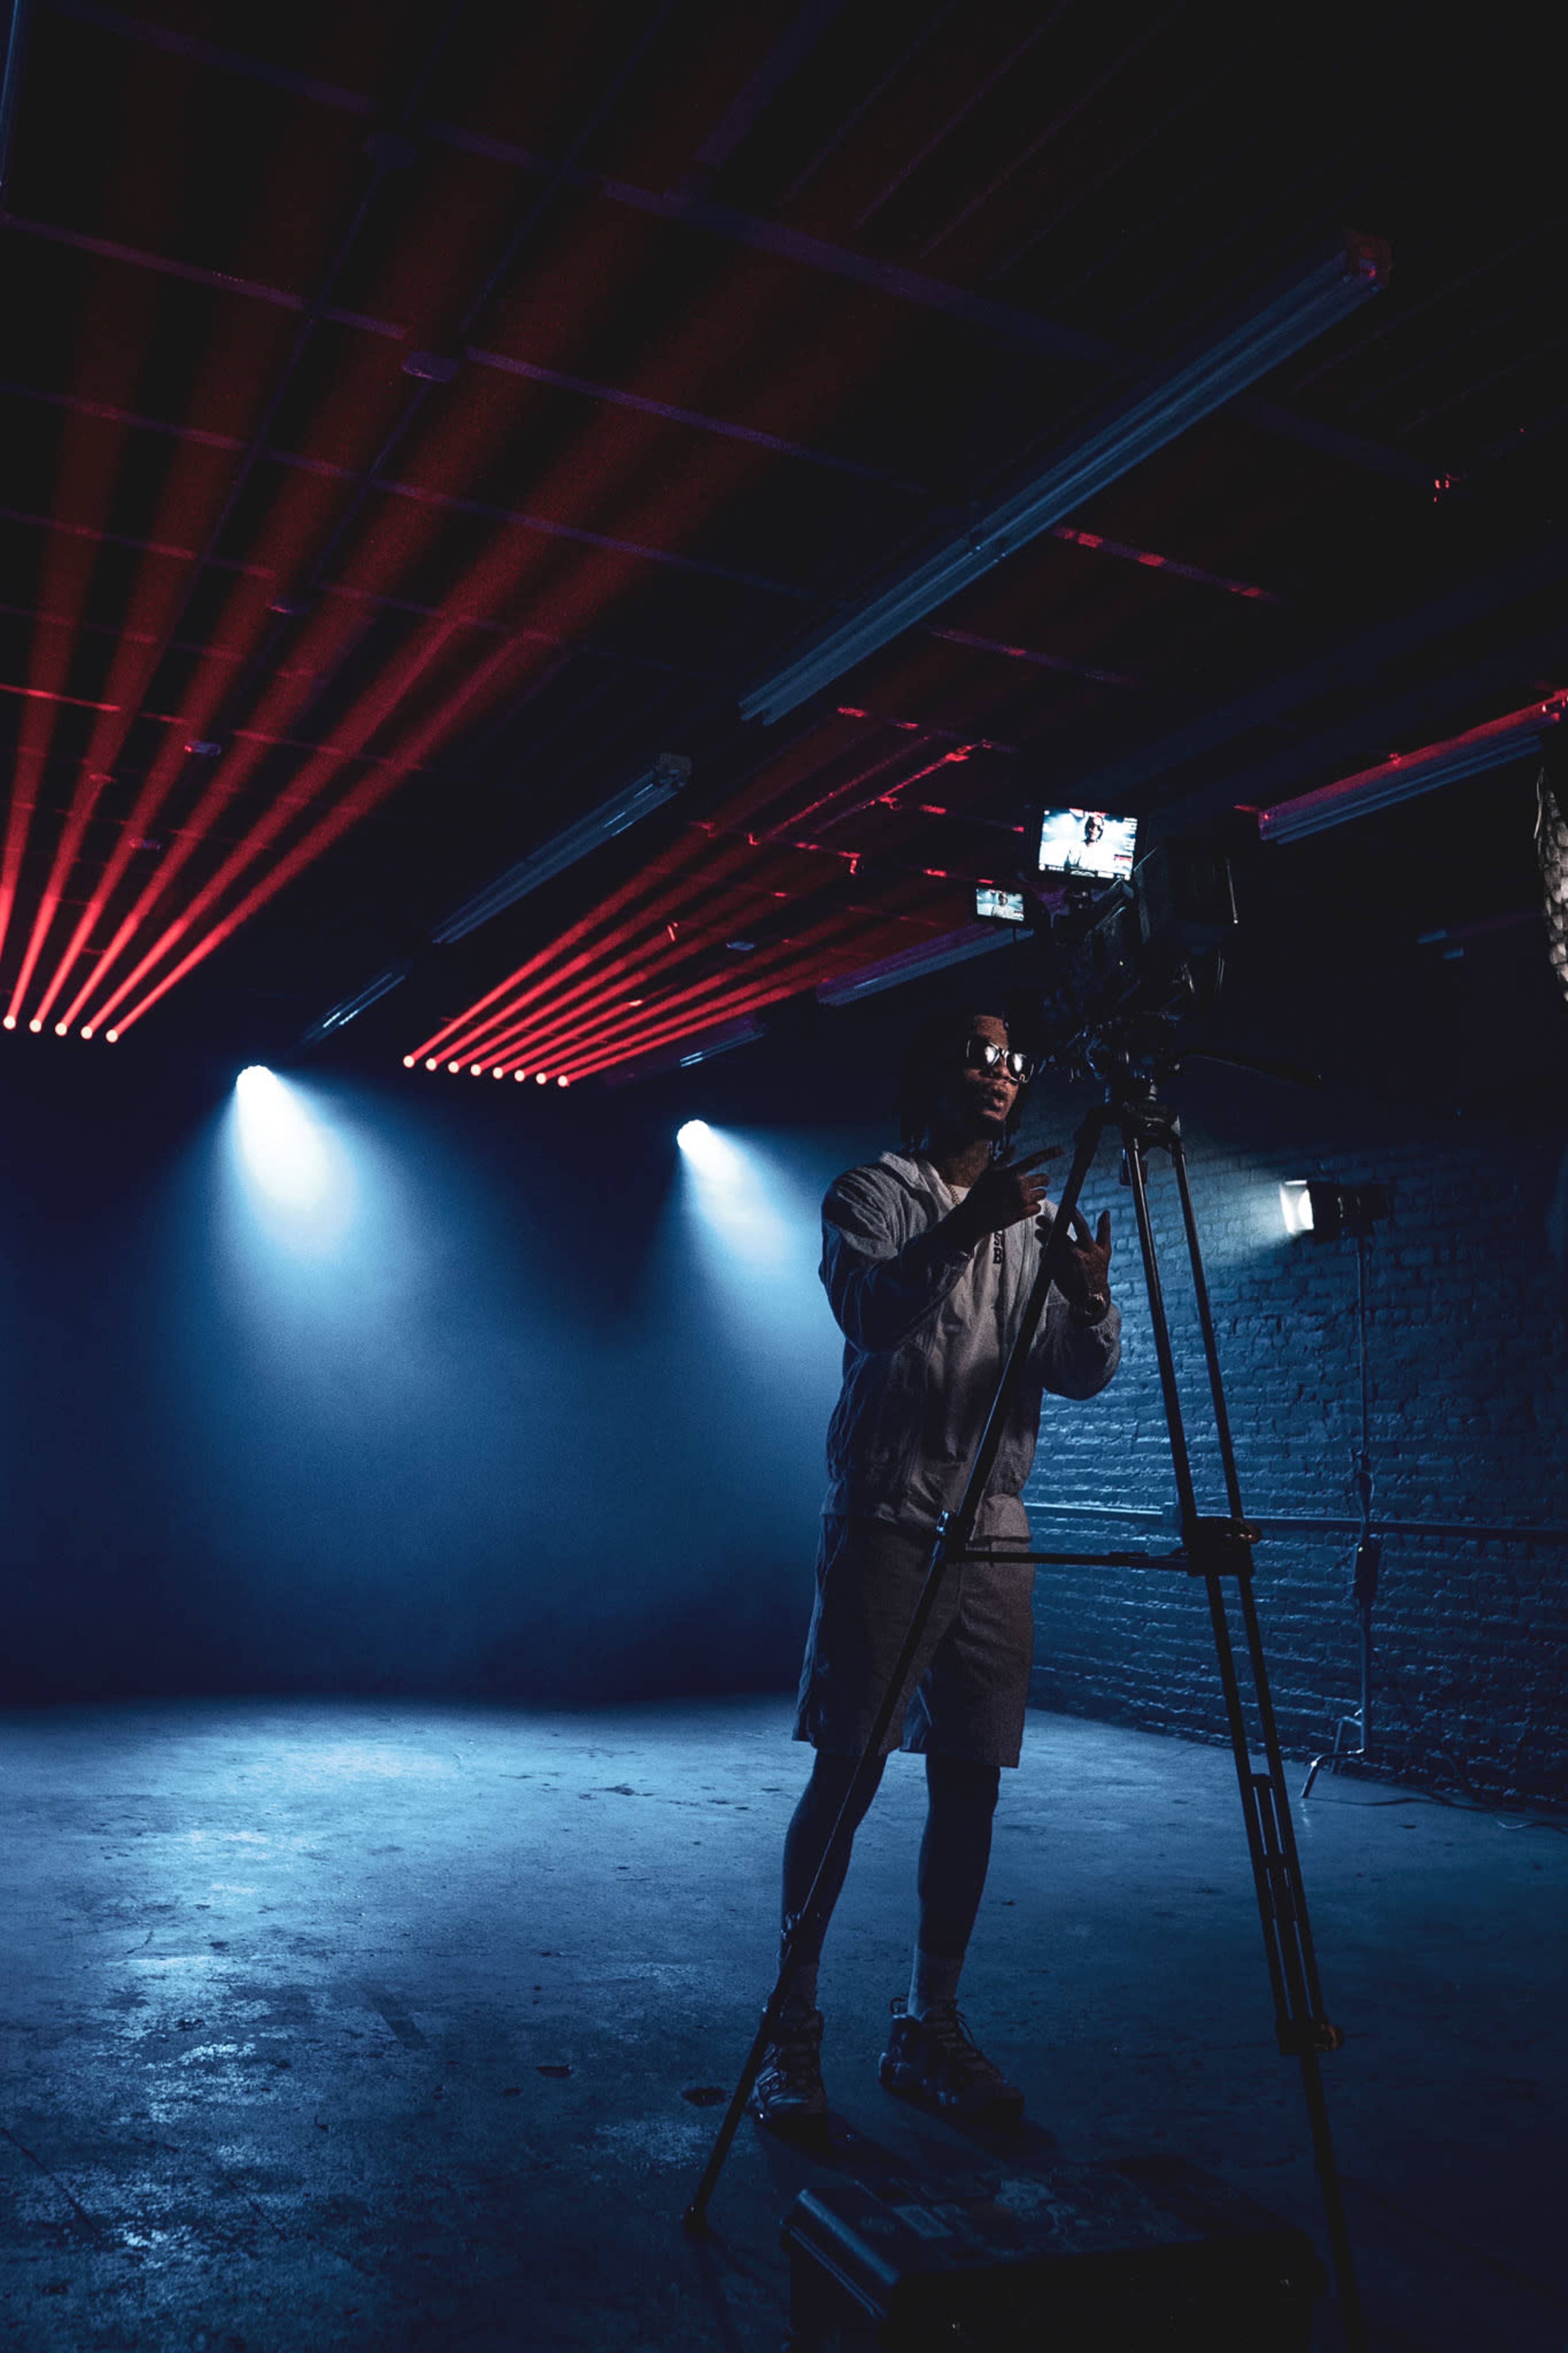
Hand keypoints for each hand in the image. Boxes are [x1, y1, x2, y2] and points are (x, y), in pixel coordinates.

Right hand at [948, 1147, 1062, 1242]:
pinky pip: (1038, 1207)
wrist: (974, 1216)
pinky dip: (1033, 1206)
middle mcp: (1020, 1186)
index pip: (1035, 1159)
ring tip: (1023, 1196)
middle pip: (1044, 1179)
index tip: (1061, 1150)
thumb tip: (1014, 1147)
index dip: (1050, 1153)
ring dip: (1037, 1194)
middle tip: (1031, 1183)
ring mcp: (1023, 1201)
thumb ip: (1004, 1159)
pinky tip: (1022, 1206)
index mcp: (1012, 1173)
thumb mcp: (989, 1172)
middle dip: (1041, 1180)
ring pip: (1042, 1194)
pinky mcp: (1024, 1214)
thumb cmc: (979, 1192)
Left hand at [1042, 1204, 1112, 1313]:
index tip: (1065, 1206)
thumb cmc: (1099, 1271)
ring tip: (1038, 1233)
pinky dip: (1044, 1253)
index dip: (1073, 1215)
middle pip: (1061, 1235)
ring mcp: (1065, 1265)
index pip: (1081, 1226)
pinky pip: (1046, 1259)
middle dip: (1049, 1226)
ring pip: (1050, 1246)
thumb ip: (1104, 1230)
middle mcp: (1078, 1255)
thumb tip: (1106, 1212)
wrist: (1092, 1297)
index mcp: (1090, 1248)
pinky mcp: (1056, 1273)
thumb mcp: (1105, 1251)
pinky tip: (1044, 1249)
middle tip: (1040, 1219)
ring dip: (1043, 1238)